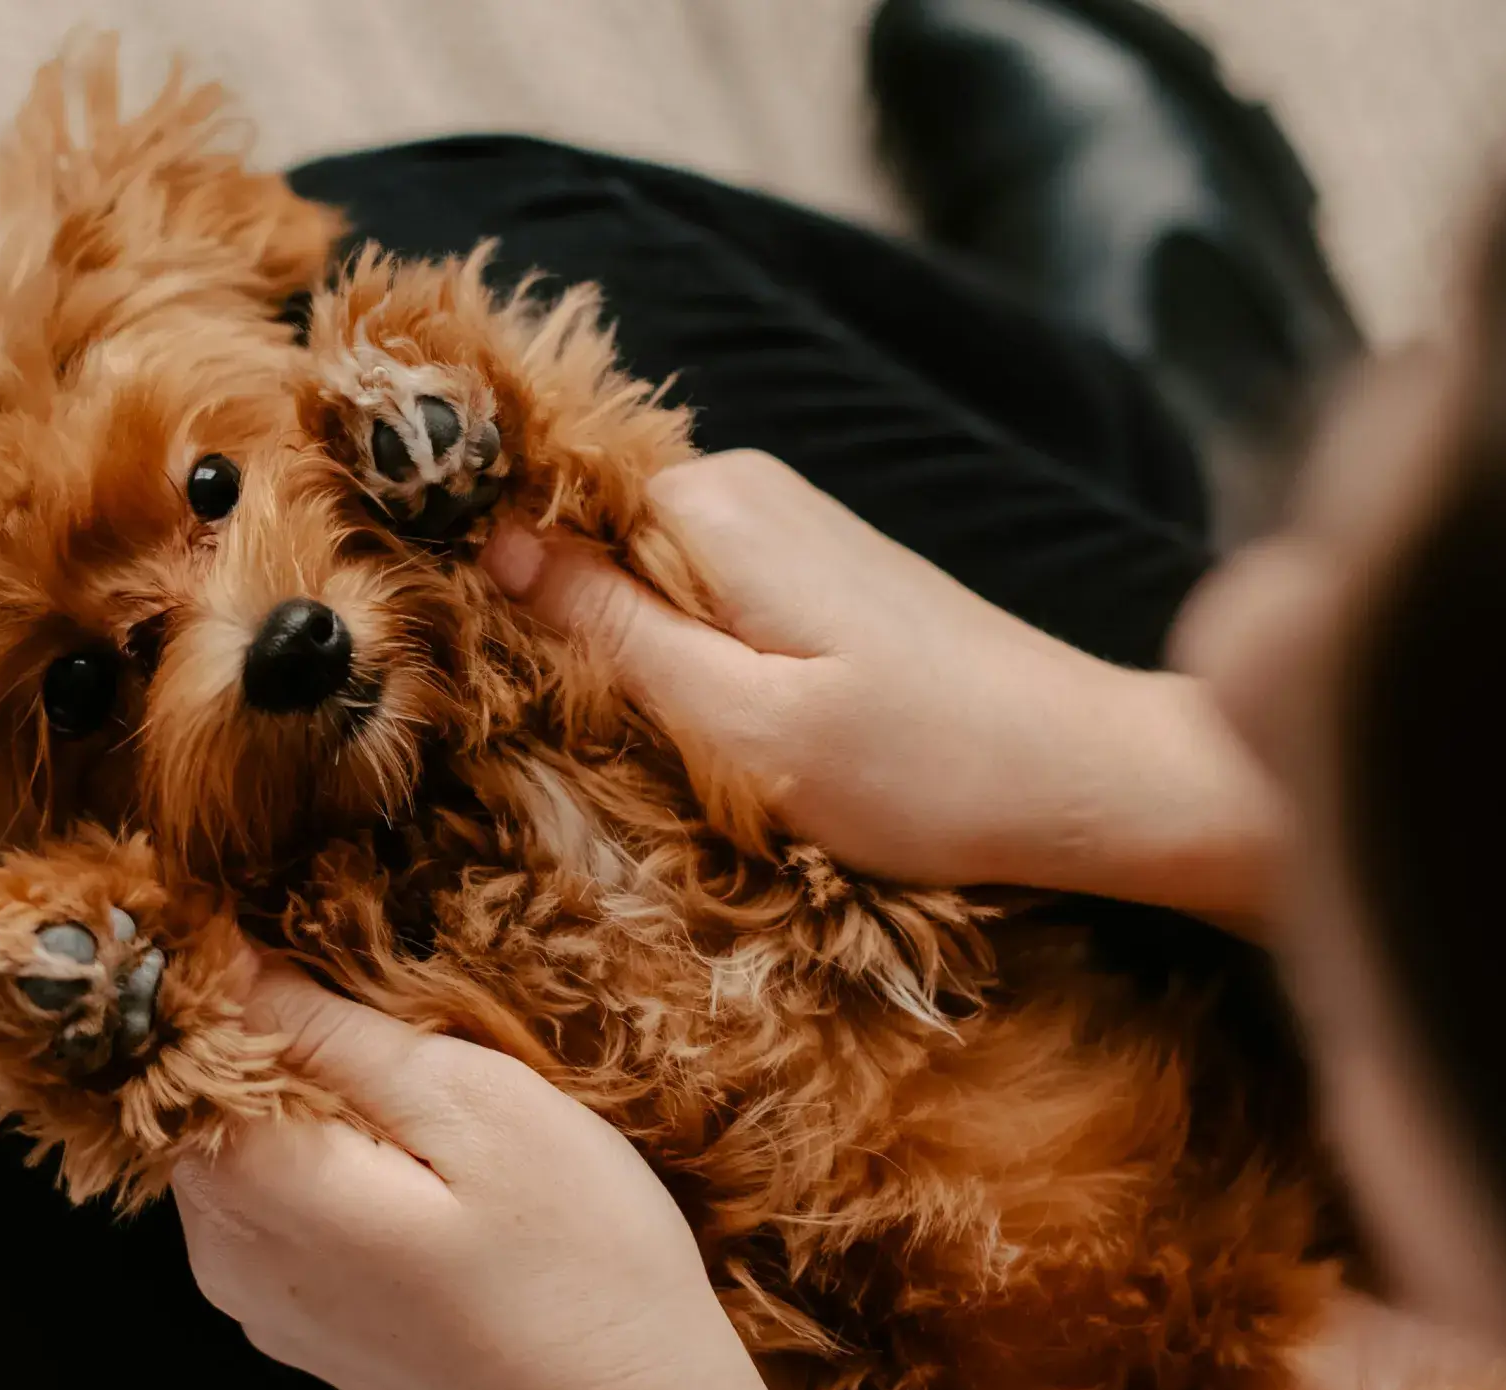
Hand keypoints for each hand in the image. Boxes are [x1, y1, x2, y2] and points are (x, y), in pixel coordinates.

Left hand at [172, 962, 885, 1389]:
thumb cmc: (584, 1273)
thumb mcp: (476, 1106)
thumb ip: (331, 1032)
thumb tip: (222, 959)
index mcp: (252, 1188)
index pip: (168, 1037)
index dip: (224, 968)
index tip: (300, 928)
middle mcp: (223, 1255)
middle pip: (201, 1092)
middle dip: (275, 1037)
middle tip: (403, 1019)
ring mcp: (260, 1304)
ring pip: (245, 1148)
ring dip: (315, 1104)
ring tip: (432, 1100)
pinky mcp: (307, 1331)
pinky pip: (283, 1209)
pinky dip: (334, 1166)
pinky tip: (429, 1171)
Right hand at [482, 450, 1281, 929]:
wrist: (1092, 780)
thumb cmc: (926, 769)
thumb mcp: (741, 723)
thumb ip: (610, 631)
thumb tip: (491, 546)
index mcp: (714, 510)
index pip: (537, 497)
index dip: (471, 557)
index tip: (413, 626)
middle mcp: (745, 493)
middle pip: (580, 533)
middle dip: (533, 607)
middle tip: (490, 714)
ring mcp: (786, 532)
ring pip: (633, 571)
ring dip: (600, 641)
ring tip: (569, 731)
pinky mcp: (816, 578)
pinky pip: (691, 597)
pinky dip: (662, 652)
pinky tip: (662, 720)